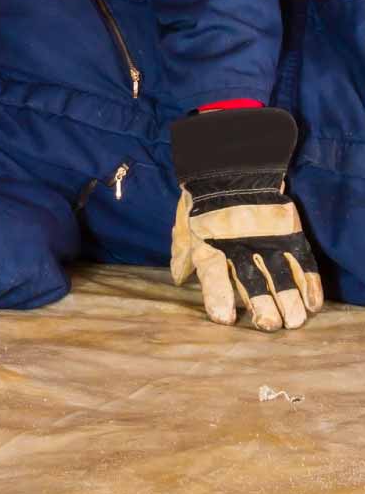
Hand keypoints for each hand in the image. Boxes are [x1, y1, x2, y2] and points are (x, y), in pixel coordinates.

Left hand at [170, 109, 324, 330]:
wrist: (232, 166)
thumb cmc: (202, 202)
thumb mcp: (184, 225)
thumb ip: (182, 253)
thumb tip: (179, 279)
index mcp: (209, 244)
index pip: (214, 276)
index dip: (218, 298)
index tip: (224, 320)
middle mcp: (238, 245)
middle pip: (252, 280)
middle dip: (261, 305)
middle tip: (268, 326)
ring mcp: (266, 238)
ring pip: (281, 274)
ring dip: (289, 300)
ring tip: (294, 322)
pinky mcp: (287, 231)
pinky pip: (301, 260)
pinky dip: (310, 282)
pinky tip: (314, 303)